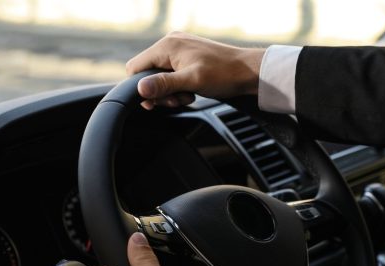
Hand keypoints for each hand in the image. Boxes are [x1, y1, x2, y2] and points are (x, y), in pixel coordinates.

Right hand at [126, 32, 264, 109]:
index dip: (142, 87)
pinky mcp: (187, 58)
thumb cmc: (224, 74)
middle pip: (148, 74)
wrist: (248, 72)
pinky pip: (172, 75)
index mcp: (167, 46)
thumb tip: (140, 89)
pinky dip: (179, 87)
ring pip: (161, 77)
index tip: (156, 101)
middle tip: (178, 99)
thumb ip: (164, 84)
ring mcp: (179, 50)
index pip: (136, 67)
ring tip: (188, 95)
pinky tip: (192, 91)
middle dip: (160, 92)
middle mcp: (170, 44)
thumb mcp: (192, 81)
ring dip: (171, 92)